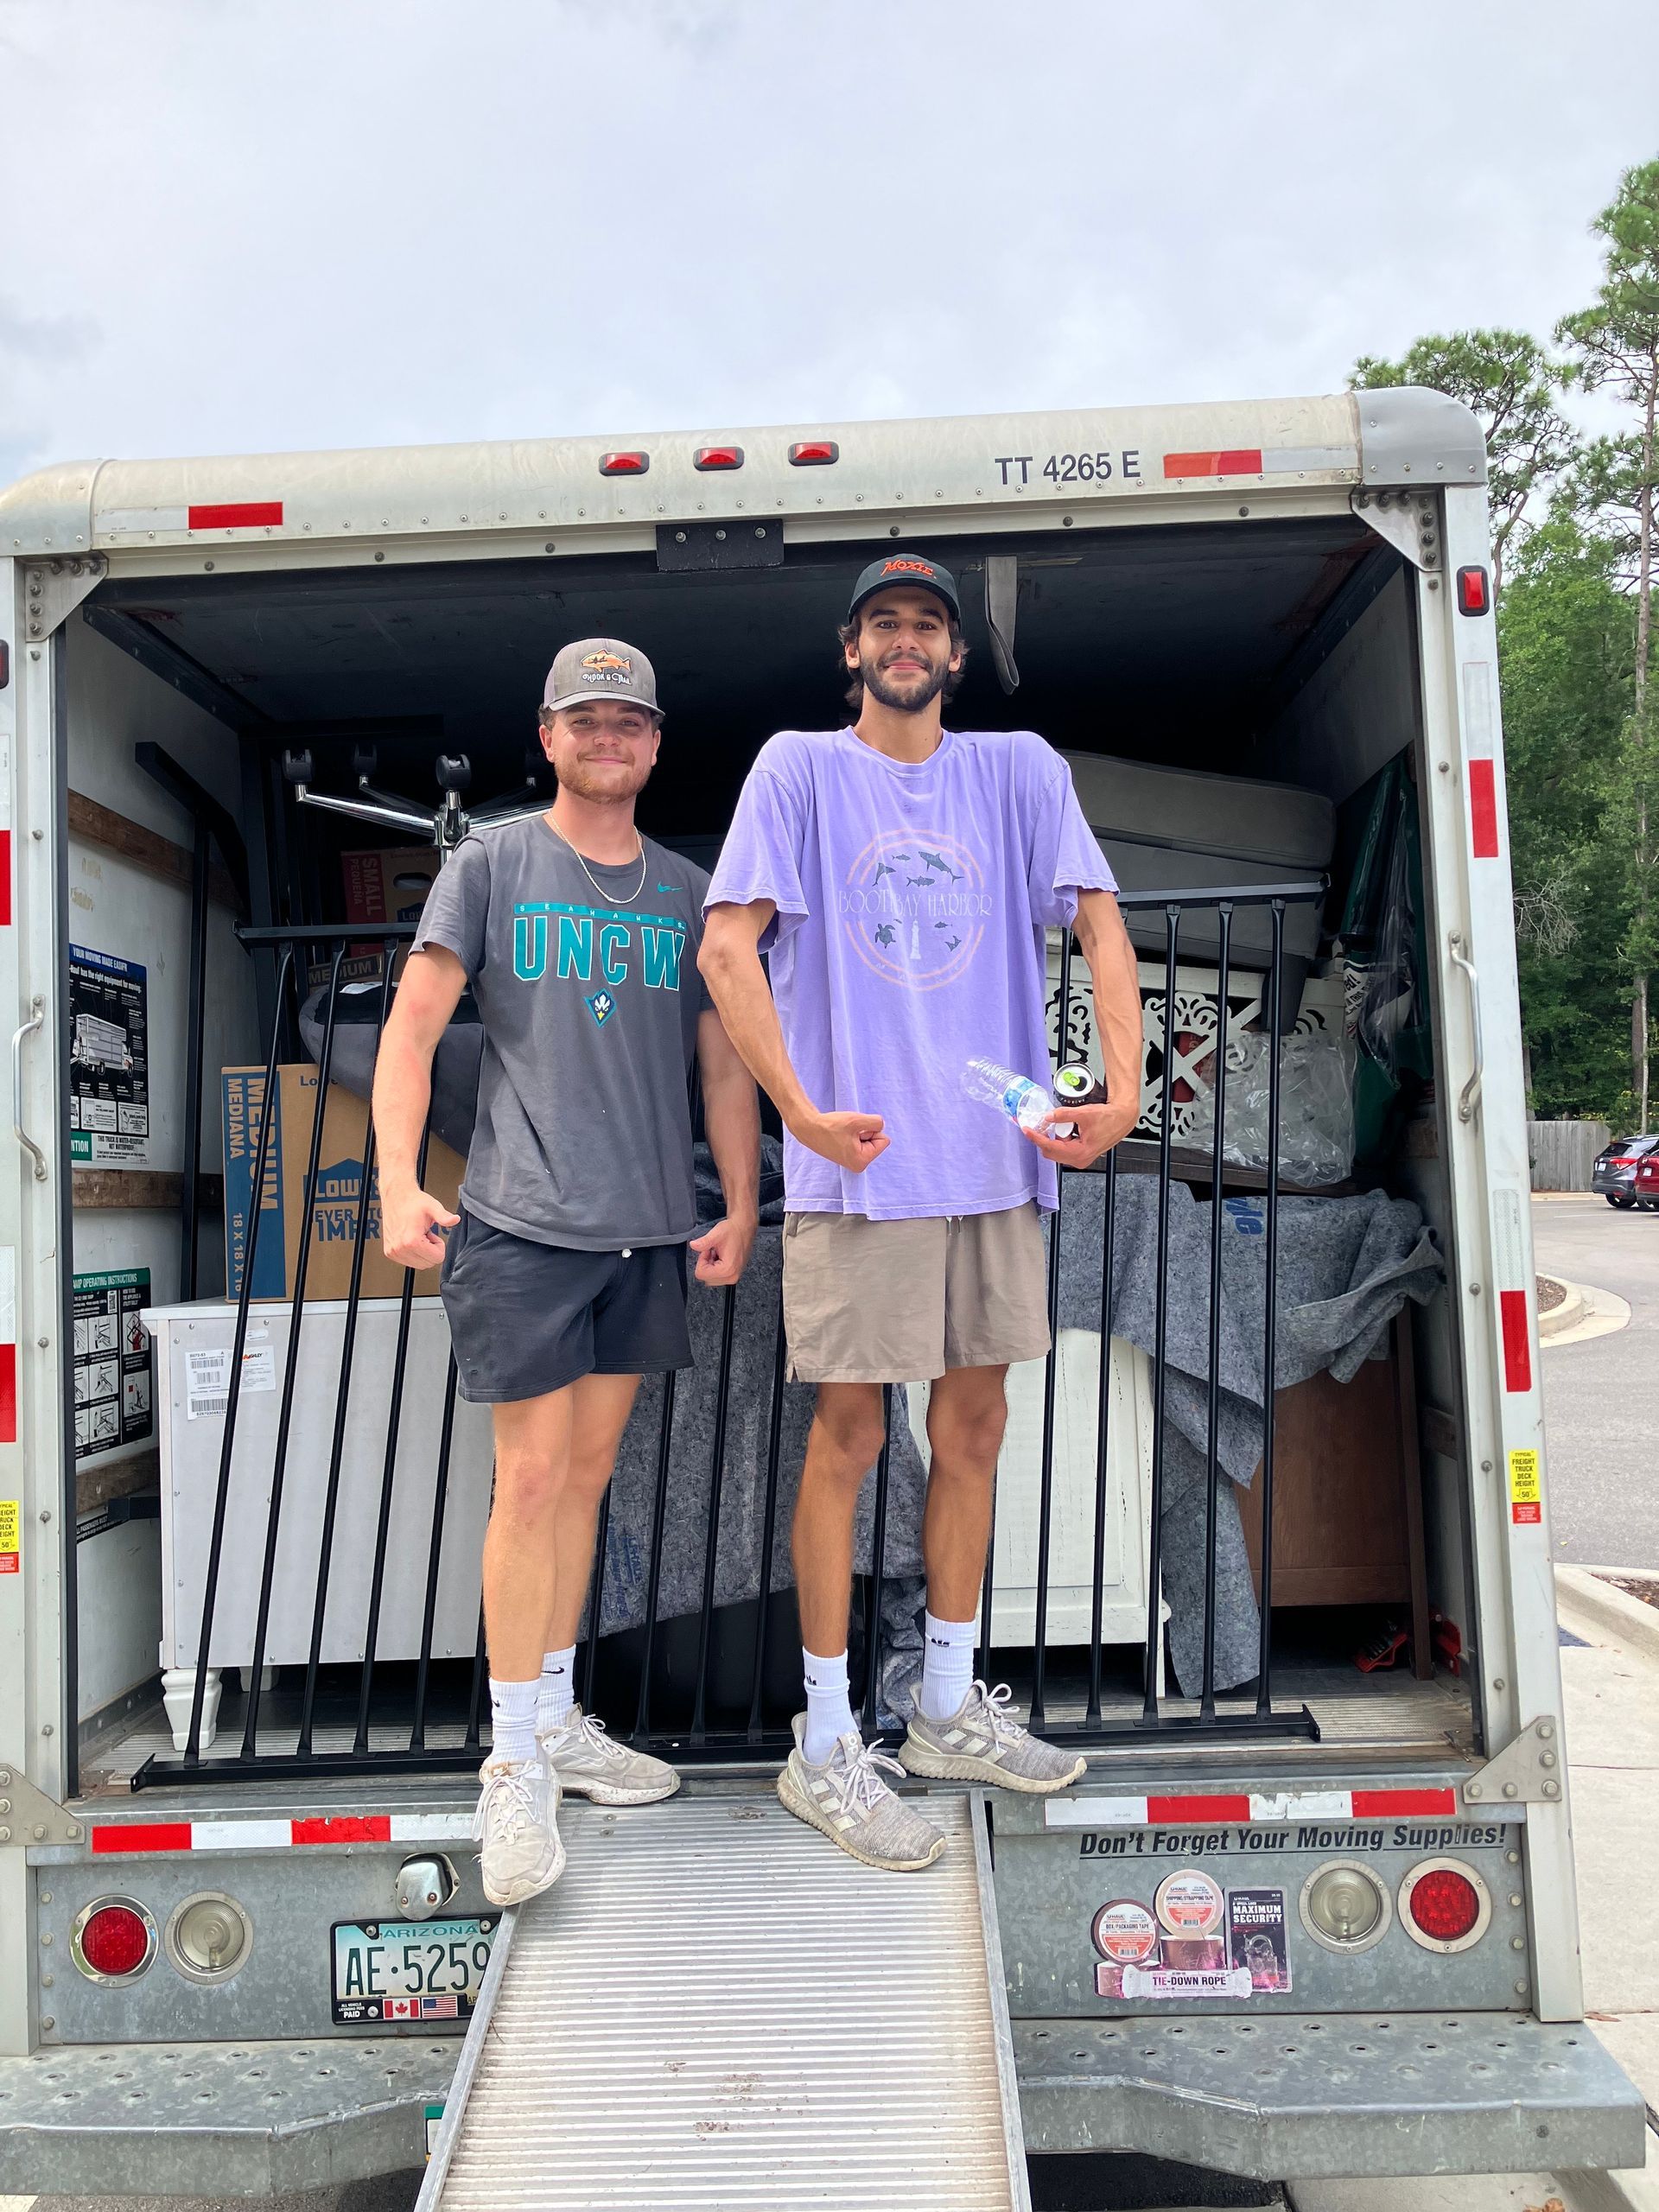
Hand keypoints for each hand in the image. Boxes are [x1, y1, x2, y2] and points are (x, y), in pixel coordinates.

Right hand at [382, 1186, 460, 1268]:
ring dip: (422, 1252)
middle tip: (425, 1234)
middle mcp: (400, 1249)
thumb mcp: (432, 1207)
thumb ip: (444, 1216)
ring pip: (419, 1265)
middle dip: (431, 1249)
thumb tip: (455, 1220)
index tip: (432, 1234)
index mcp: (411, 1241)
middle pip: (428, 1263)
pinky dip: (413, 1253)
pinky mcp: (389, 1252)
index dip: (439, 1245)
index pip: (437, 1258)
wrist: (396, 1197)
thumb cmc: (413, 1202)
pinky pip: (409, 1262)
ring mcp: (393, 1251)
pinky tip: (411, 1238)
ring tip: (418, 1235)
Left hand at [690, 1214, 757, 1285]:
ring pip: (710, 1279)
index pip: (701, 1274)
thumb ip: (704, 1242)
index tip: (708, 1250)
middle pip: (705, 1278)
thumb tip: (693, 1245)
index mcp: (727, 1269)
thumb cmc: (732, 1231)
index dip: (701, 1260)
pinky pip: (716, 1277)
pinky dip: (714, 1268)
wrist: (744, 1229)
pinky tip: (720, 1258)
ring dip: (709, 1267)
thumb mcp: (716, 1234)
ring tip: (717, 1254)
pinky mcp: (733, 1276)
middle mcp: (731, 1277)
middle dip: (705, 1264)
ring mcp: (733, 1278)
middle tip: (712, 1251)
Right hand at [793, 1108, 889, 1173]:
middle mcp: (858, 1165)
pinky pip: (859, 1141)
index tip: (855, 1131)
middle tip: (848, 1132)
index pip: (884, 1140)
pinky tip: (840, 1135)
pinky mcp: (847, 1156)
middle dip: (865, 1132)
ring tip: (843, 1133)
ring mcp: (852, 1161)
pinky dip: (852, 1135)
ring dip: (858, 1132)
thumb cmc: (830, 1126)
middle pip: (876, 1141)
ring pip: (868, 1140)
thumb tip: (881, 1125)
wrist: (809, 1128)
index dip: (872, 1130)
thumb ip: (876, 1122)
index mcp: (862, 1161)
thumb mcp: (858, 1120)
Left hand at [1019, 1099, 1139, 1168]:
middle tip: (1038, 1125)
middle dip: (1044, 1138)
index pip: (1051, 1147)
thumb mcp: (1084, 1113)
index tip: (1027, 1130)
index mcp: (1080, 1152)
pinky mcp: (1082, 1154)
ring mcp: (1081, 1158)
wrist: (1122, 1118)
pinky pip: (1064, 1149)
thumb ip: (1063, 1115)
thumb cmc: (1109, 1118)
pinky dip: (1060, 1139)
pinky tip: (1064, 1129)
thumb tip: (1048, 1117)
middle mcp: (1080, 1159)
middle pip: (1051, 1152)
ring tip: (1057, 1125)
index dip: (1036, 1138)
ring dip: (1053, 1139)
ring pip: (1057, 1151)